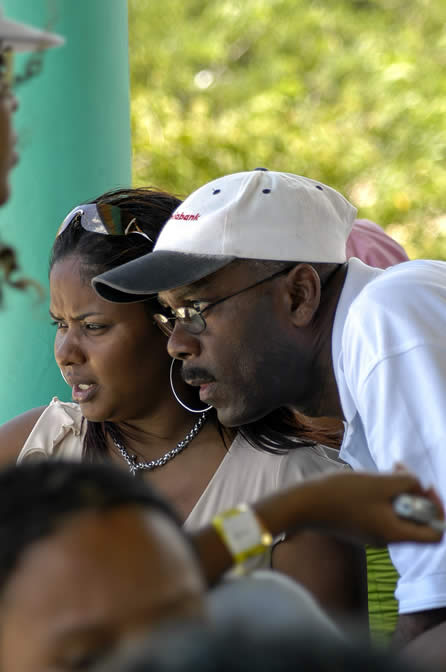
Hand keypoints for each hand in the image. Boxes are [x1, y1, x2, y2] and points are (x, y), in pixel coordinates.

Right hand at [309, 470, 443, 545]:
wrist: (305, 504)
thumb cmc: (342, 494)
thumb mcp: (380, 482)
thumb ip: (407, 482)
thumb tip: (417, 485)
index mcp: (395, 533)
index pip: (435, 533)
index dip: (437, 509)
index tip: (425, 487)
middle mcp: (387, 539)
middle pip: (417, 521)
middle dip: (414, 493)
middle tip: (401, 472)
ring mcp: (373, 534)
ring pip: (399, 514)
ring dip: (398, 491)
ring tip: (385, 472)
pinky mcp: (360, 526)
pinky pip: (383, 513)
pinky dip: (384, 496)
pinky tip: (371, 481)